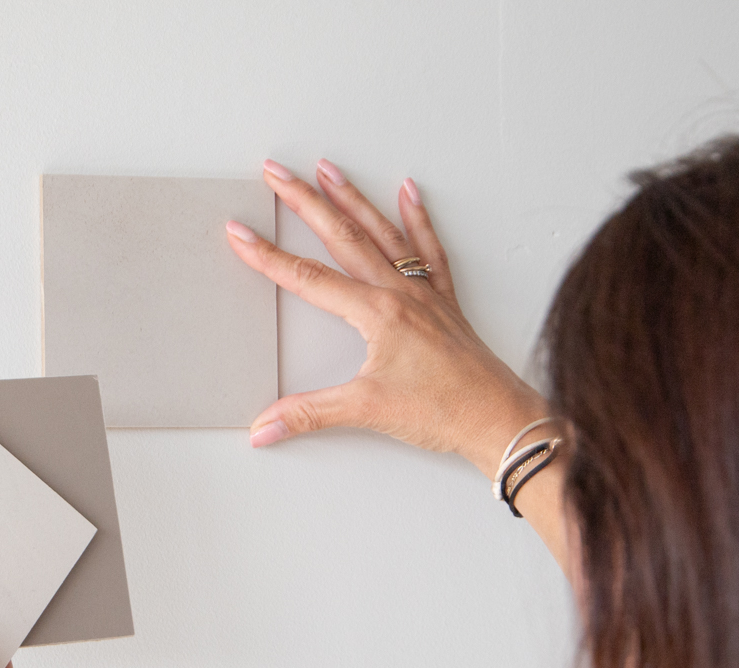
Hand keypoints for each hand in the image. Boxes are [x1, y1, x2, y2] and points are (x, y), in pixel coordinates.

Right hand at [226, 158, 545, 476]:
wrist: (498, 419)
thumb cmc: (445, 410)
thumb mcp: (366, 411)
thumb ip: (309, 415)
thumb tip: (265, 427)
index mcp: (377, 313)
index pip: (310, 278)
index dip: (268, 256)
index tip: (240, 233)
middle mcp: (399, 293)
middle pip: (343, 237)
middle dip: (305, 201)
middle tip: (277, 173)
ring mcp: (424, 294)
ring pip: (382, 234)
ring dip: (352, 199)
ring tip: (328, 170)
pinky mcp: (444, 304)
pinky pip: (428, 251)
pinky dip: (418, 220)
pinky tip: (409, 192)